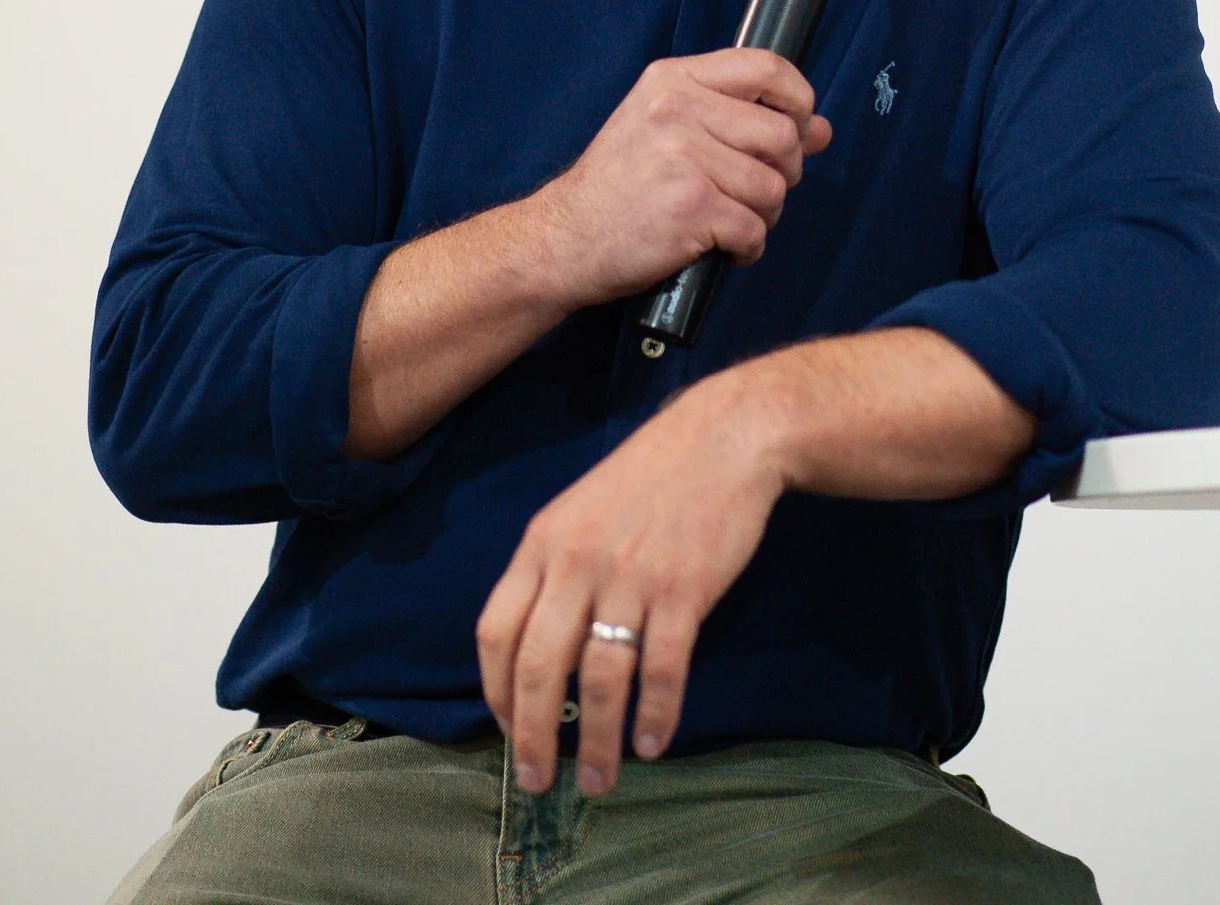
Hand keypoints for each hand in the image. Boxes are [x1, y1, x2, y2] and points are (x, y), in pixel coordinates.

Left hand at [475, 371, 783, 796]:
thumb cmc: (650, 476)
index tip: (506, 731)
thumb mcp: (581, 510)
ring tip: (598, 781)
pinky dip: (655, 716)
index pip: (496, 631)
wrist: (723, 437)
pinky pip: (662, 670)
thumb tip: (534, 648)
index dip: (495, 691)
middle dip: (531, 735)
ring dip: (595, 740)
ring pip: (600, 678)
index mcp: (543, 541)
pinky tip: (653, 743)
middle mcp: (578, 561)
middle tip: (537, 782)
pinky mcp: (683, 590)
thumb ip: (554, 568)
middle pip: (538, 666)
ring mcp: (631, 577)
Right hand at [537, 49, 830, 308]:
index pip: (768, 67)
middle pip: (782, 135)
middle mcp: (678, 109)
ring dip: (763, 215)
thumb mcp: (668, 128)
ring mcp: (684, 158)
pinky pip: (755, 229)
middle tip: (753, 189)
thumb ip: (742, 119)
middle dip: (783, 172)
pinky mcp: (691, 207)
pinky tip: (723, 246)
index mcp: (674, 80)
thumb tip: (819, 129)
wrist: (565, 237)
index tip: (795, 127)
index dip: (798, 101)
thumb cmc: (619, 184)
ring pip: (773, 188)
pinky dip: (747, 247)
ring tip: (730, 219)